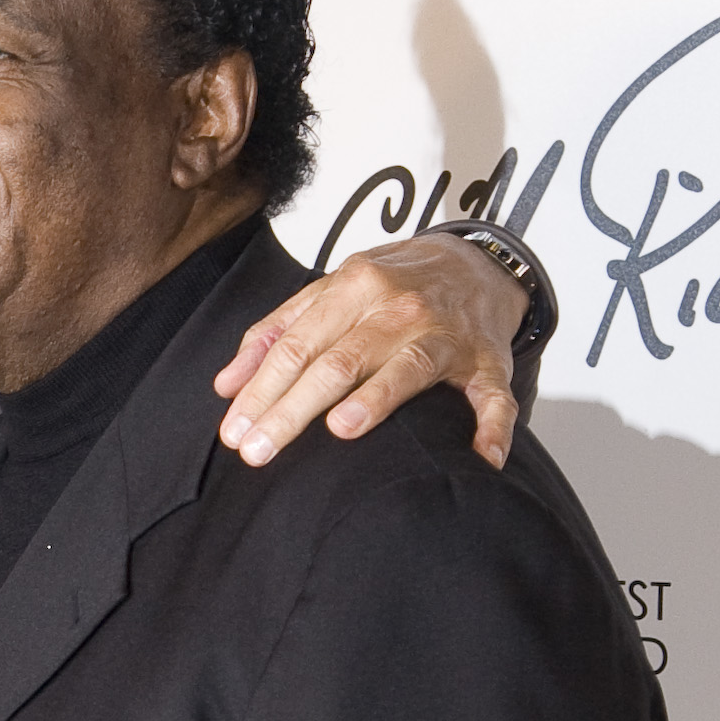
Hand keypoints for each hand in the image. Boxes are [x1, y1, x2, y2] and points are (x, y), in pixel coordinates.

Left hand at [213, 230, 530, 470]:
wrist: (476, 261)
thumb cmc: (393, 285)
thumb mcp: (331, 292)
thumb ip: (276, 332)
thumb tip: (226, 385)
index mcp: (355, 287)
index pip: (297, 346)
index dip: (260, 391)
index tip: (233, 433)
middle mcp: (400, 309)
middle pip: (339, 362)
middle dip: (293, 409)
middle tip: (258, 451)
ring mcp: (447, 335)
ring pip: (407, 368)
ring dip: (376, 400)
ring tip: (339, 429)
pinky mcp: (488, 362)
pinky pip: (493, 396)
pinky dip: (491, 426)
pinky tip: (480, 458)